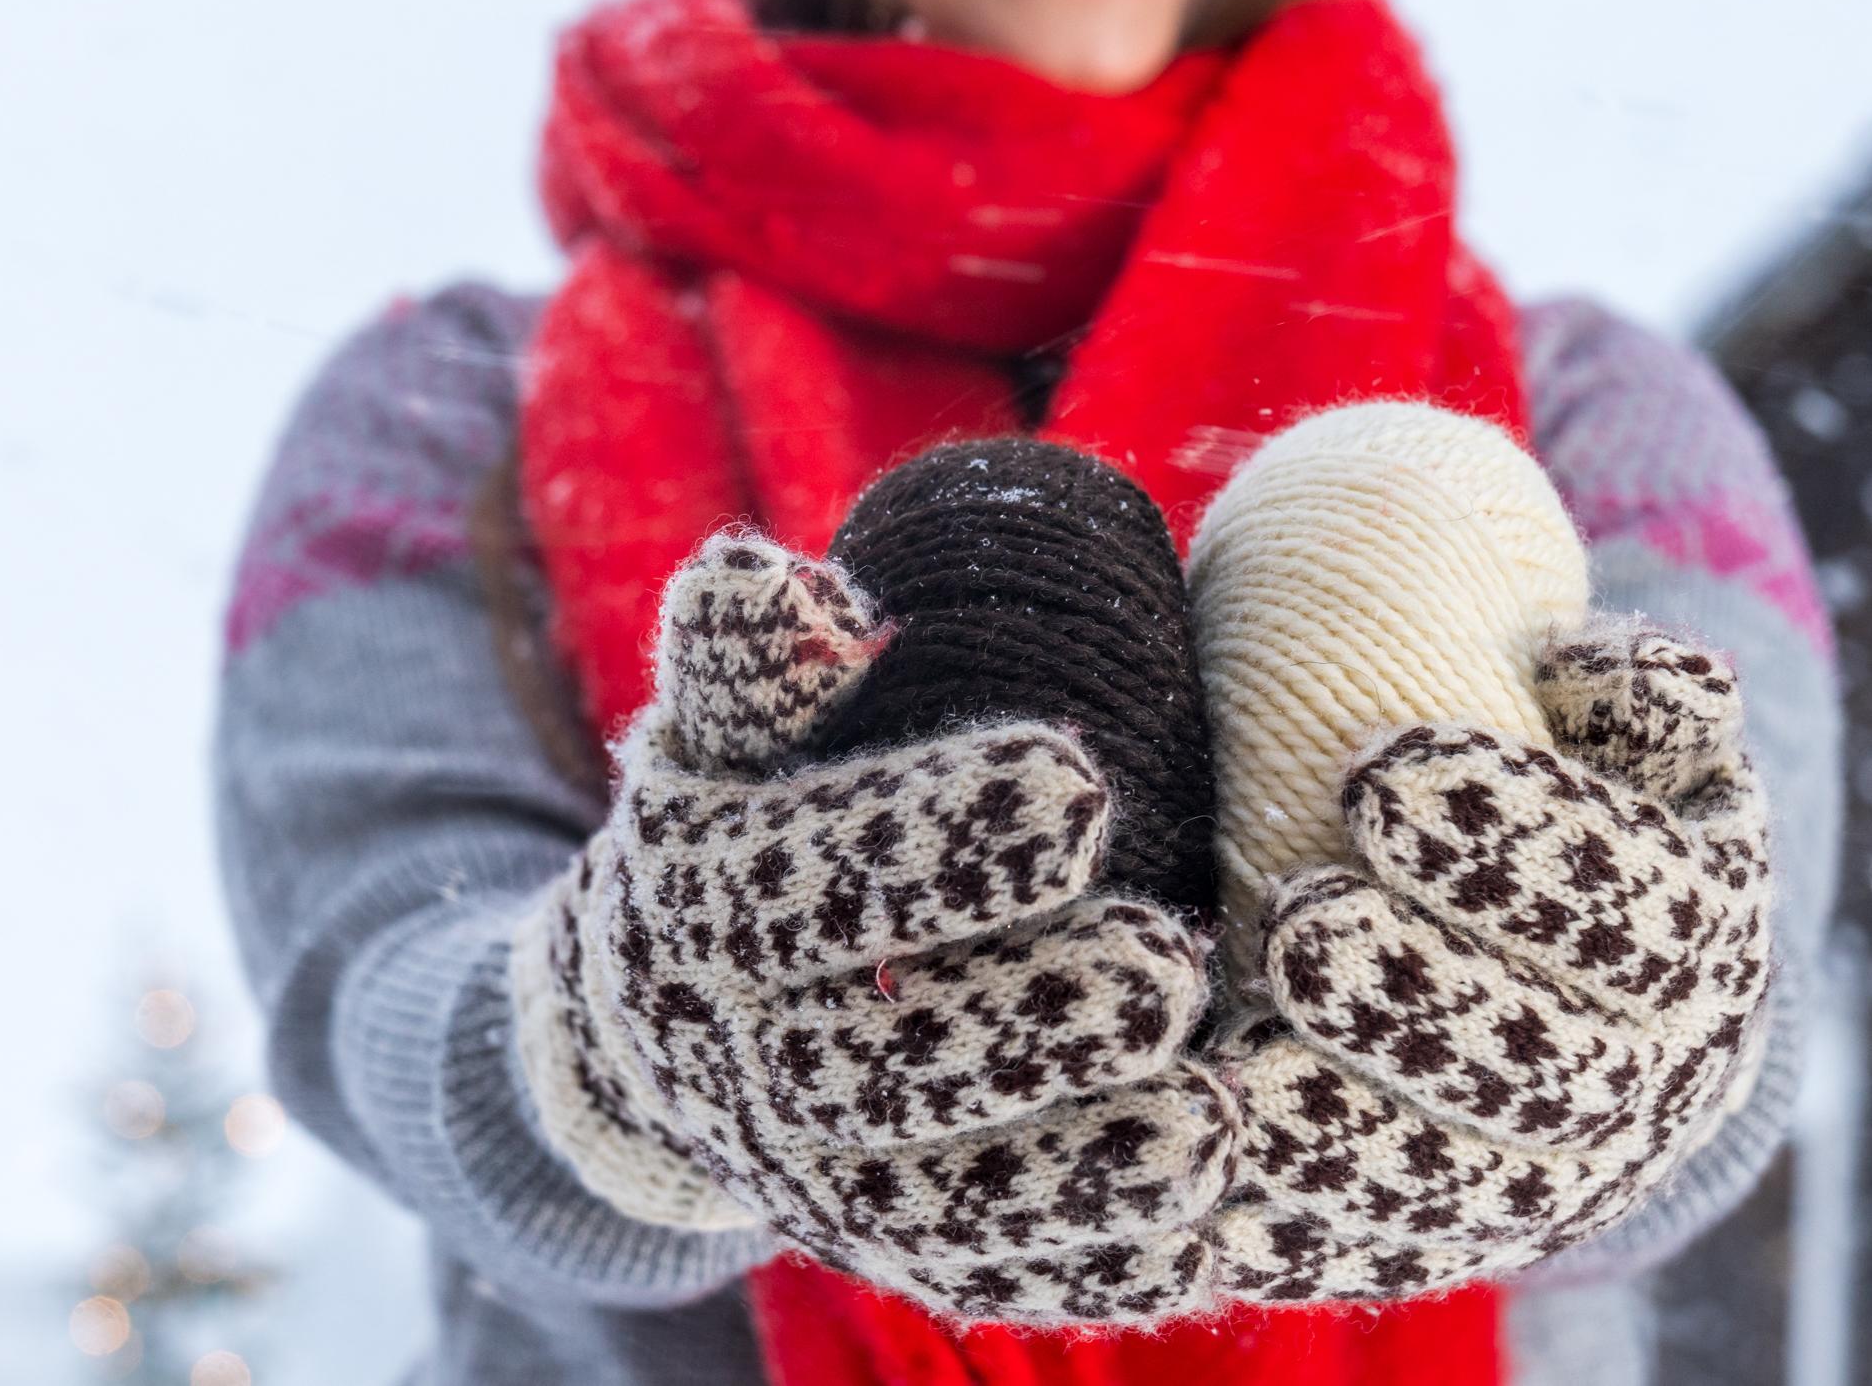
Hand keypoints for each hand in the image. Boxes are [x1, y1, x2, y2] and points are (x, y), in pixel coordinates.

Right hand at [511, 532, 1230, 1324]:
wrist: (654, 1027)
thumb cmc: (740, 828)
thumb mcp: (720, 732)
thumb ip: (753, 659)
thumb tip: (802, 591)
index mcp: (698, 905)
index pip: (808, 874)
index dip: (936, 832)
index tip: (1077, 779)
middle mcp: (739, 1059)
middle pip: (878, 1062)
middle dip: (1029, 1016)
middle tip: (1169, 961)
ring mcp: (810, 1176)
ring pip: (938, 1202)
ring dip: (1081, 1171)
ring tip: (1218, 1117)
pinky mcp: (883, 1255)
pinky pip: (986, 1280)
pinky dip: (1089, 1268)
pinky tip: (1203, 1233)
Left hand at [1205, 615, 1773, 1303]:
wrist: (1565, 965)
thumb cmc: (1559, 792)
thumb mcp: (1611, 723)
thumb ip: (1630, 691)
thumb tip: (1647, 678)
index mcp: (1707, 938)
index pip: (1645, 907)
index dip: (1521, 841)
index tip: (1379, 767)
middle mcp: (1659, 1082)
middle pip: (1559, 1072)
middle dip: (1424, 997)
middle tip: (1301, 917)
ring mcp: (1563, 1183)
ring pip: (1470, 1190)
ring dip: (1351, 1134)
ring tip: (1240, 1062)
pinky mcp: (1458, 1244)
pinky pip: (1378, 1257)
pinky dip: (1296, 1231)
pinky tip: (1211, 1172)